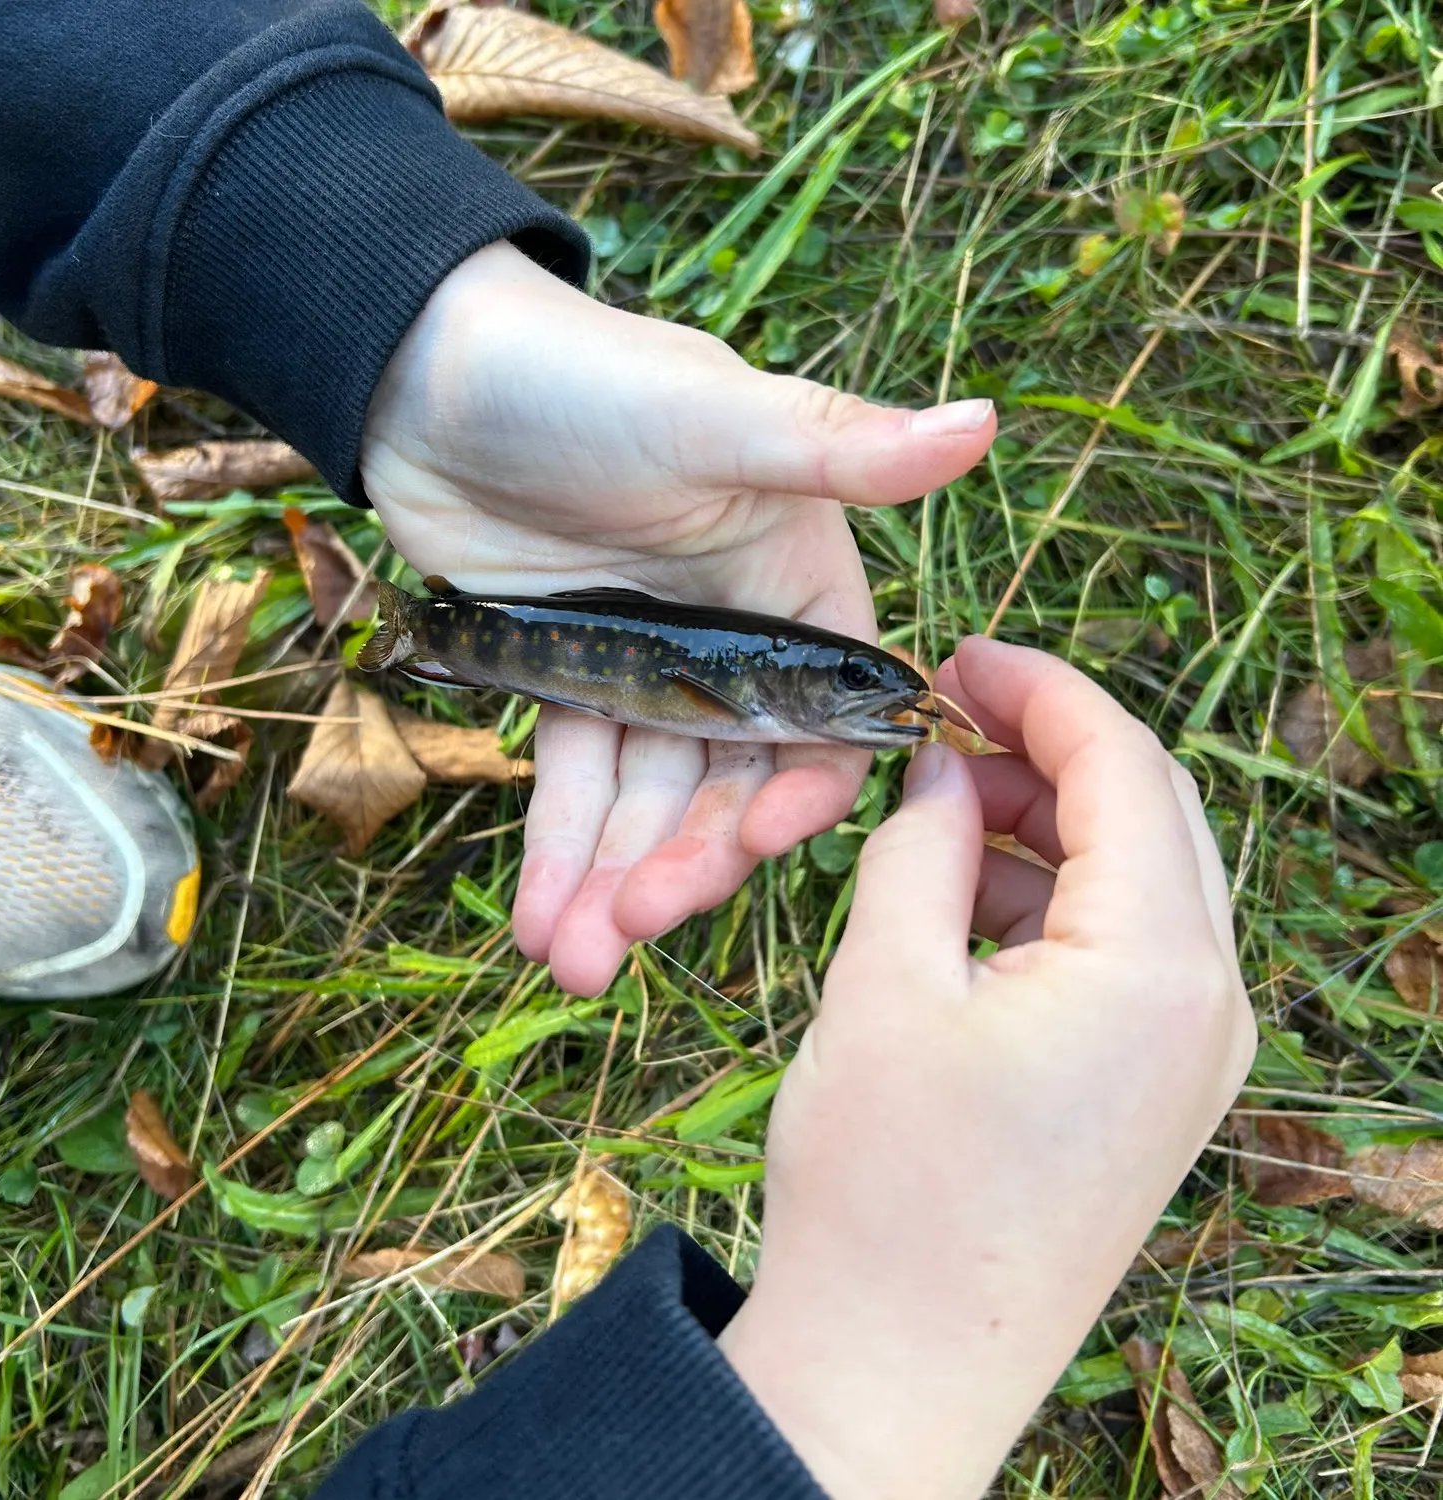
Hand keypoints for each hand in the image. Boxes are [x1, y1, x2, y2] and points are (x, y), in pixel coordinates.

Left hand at [360, 242, 994, 995]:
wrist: (425, 373)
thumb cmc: (584, 376)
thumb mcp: (711, 416)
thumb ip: (837, 449)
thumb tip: (981, 421)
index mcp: (796, 583)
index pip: (827, 714)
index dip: (805, 788)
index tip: (762, 844)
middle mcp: (733, 636)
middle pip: (731, 778)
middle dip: (689, 858)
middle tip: (635, 927)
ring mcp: (649, 665)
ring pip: (648, 797)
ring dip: (614, 879)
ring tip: (567, 960)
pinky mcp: (570, 679)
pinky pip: (574, 779)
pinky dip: (558, 848)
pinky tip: (535, 918)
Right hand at [717, 636, 1256, 1499]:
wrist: (896, 1372)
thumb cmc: (880, 1187)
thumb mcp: (882, 983)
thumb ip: (920, 845)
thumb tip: (939, 764)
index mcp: (1156, 968)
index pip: (1124, 767)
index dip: (1040, 688)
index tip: (958, 655)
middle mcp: (1208, 1007)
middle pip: (1150, 816)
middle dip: (1046, 752)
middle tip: (940, 724)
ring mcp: (1192, 1058)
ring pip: (1139, 882)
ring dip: (1045, 827)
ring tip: (936, 812)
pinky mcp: (1156, 1093)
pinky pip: (1125, 953)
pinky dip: (1052, 901)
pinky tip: (963, 899)